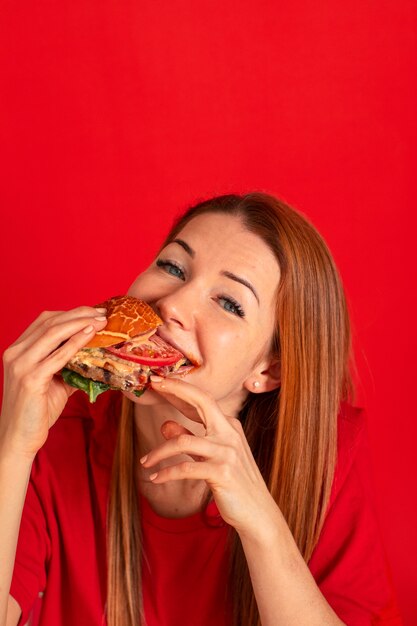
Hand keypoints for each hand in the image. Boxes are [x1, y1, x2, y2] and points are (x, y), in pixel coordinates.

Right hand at [0, 306, 107, 458]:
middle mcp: (16, 353)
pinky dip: (76, 342)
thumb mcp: (55, 382)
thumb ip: (70, 365)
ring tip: (101, 321)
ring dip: (80, 323)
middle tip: (103, 312)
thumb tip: (97, 355)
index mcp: (18, 350)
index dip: (70, 312)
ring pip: (53, 333)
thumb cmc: (37, 411)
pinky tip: (90, 335)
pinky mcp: (31, 379)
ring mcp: (21, 365)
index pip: (44, 320)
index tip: (94, 311)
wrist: (20, 438)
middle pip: (50, 321)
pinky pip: (58, 355)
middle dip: (79, 313)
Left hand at [141, 376, 278, 536]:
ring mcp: (227, 452)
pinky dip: (167, 473)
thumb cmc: (233, 483)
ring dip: (159, 452)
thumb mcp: (209, 457)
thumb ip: (189, 438)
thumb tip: (165, 424)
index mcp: (229, 426)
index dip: (180, 388)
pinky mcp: (222, 472)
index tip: (159, 381)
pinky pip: (185, 468)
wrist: (257, 512)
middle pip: (201, 401)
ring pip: (183, 440)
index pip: (202, 399)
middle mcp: (230, 433)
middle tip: (153, 386)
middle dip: (175, 390)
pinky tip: (156, 478)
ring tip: (145, 462)